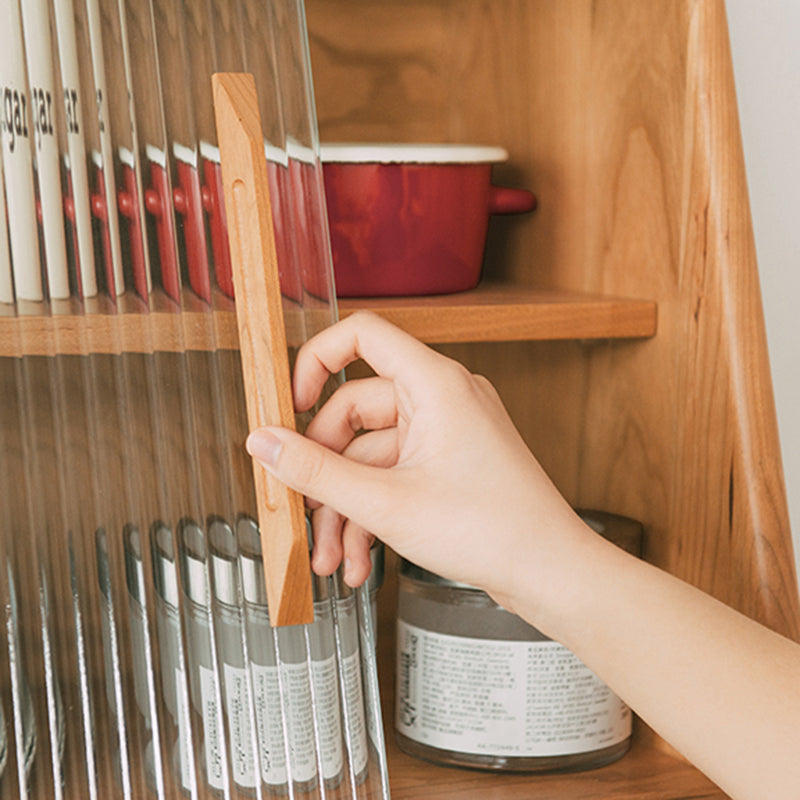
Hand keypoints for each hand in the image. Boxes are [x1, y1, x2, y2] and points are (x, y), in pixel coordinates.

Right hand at [246, 311, 587, 610]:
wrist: (550, 573)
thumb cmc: (493, 530)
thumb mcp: (386, 502)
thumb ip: (316, 470)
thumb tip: (263, 442)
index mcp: (435, 384)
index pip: (362, 335)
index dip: (316, 362)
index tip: (291, 406)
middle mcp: (442, 398)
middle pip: (355, 411)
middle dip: (325, 473)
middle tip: (304, 514)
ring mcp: (447, 432)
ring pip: (371, 455)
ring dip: (346, 507)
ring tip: (333, 558)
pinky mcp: (449, 464)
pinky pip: (395, 474)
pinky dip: (372, 513)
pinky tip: (360, 560)